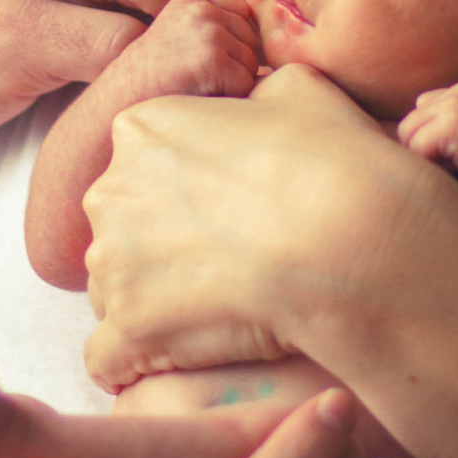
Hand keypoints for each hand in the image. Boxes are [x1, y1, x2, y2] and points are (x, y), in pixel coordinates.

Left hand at [82, 63, 440, 391]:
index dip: (187, 195)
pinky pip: (110, 359)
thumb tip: (261, 106)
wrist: (347, 238)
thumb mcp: (299, 91)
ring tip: (220, 316)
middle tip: (228, 266)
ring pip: (115, 292)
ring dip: (154, 306)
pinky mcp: (128, 330)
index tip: (228, 215)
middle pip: (123, 229)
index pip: (144, 167)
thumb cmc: (333, 162)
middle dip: (162, 250)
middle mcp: (111, 191)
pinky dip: (139, 365)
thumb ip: (258, 96)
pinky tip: (180, 363)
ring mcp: (113, 264)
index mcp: (142, 129)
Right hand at [129, 0, 262, 100]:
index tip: (211, 62)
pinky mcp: (213, 59)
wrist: (123, 97)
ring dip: (234, 82)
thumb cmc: (155, 76)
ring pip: (251, 63)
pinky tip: (203, 95)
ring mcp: (208, 32)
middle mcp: (203, 9)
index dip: (237, 43)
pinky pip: (246, 82)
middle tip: (202, 78)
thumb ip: (214, 25)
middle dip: (237, 64)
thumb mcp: (180, 33)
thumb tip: (266, 35)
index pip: (244, 15)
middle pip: (252, 38)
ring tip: (200, 85)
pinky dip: (231, 96)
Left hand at [396, 80, 457, 204]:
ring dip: (428, 158)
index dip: (431, 141)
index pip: (419, 113)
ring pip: (408, 135)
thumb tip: (400, 136)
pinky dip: (434, 165)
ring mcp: (457, 103)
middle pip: (408, 124)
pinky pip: (417, 147)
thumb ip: (444, 128)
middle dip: (425, 150)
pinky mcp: (454, 121)